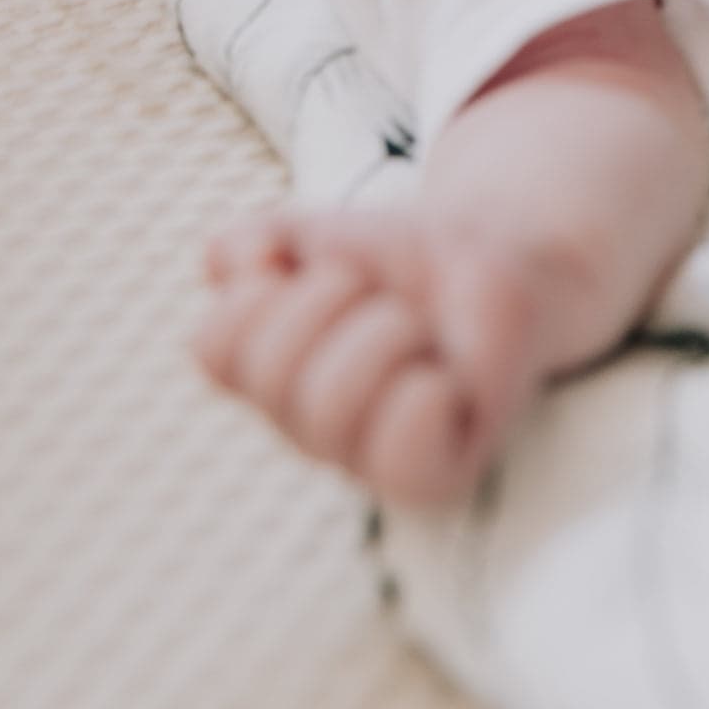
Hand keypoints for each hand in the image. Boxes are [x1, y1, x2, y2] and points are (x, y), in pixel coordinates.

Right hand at [194, 207, 567, 507]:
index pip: (215, 346)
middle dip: (335, 299)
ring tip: (417, 326)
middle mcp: (302, 423)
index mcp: (265, 371)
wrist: (493, 257)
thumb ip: (253, 243)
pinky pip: (396, 455)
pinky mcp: (426, 477)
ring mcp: (360, 457)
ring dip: (385, 334)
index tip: (318, 264)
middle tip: (378, 291)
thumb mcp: (316, 231)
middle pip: (272, 374)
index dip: (266, 287)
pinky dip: (423, 394)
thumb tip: (237, 266)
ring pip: (327, 407)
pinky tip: (442, 375)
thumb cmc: (400, 259)